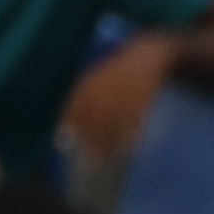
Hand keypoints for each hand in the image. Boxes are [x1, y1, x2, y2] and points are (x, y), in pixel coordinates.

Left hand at [60, 32, 176, 162]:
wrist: (151, 53)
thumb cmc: (123, 72)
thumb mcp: (102, 78)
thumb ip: (90, 99)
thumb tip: (76, 129)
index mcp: (92, 80)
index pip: (76, 104)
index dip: (68, 124)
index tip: (62, 144)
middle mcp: (105, 84)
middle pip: (94, 115)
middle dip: (91, 138)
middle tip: (89, 161)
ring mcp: (125, 87)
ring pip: (113, 118)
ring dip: (108, 140)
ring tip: (106, 159)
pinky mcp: (144, 92)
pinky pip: (136, 115)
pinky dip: (131, 132)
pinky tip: (129, 147)